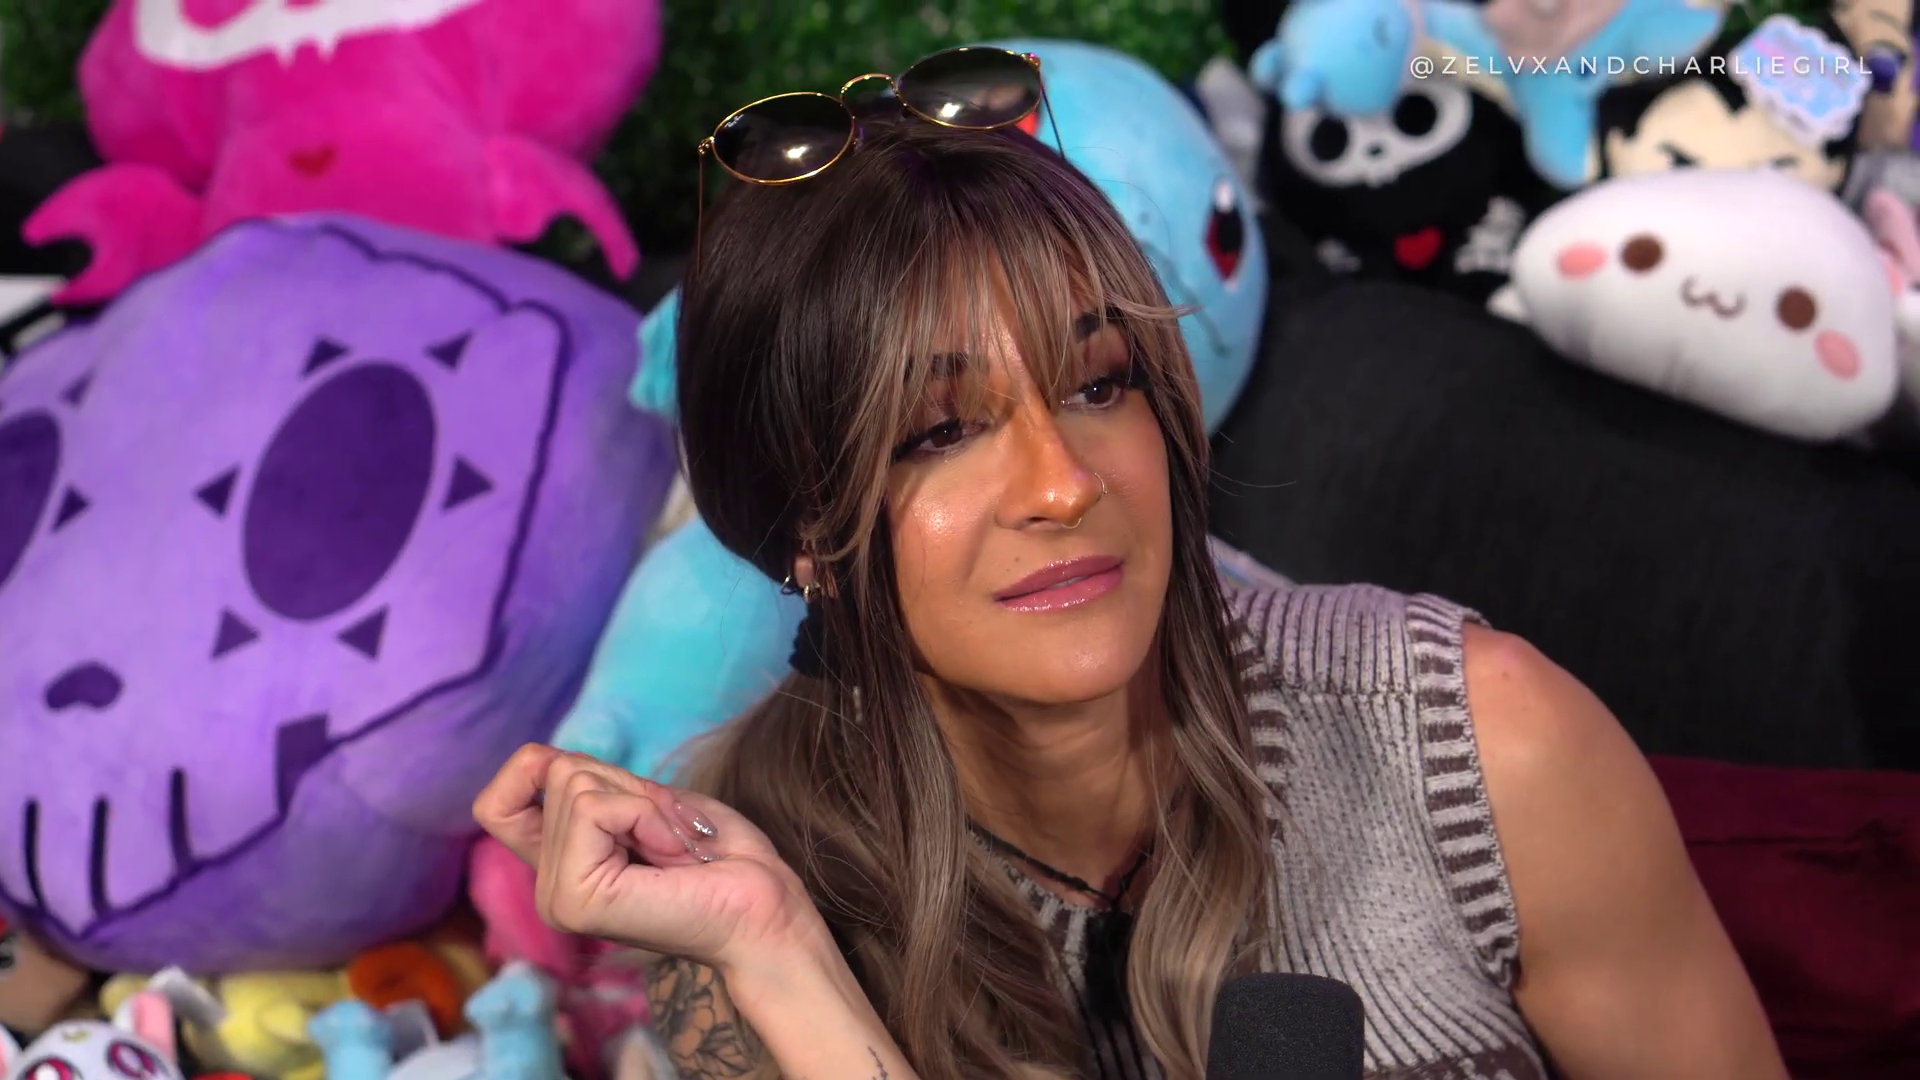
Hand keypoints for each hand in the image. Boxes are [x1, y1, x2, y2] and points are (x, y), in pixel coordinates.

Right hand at [472, 745, 824, 974]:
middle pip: (556, 774)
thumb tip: (547, 762)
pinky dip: (646, 814)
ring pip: (575, 785)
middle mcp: (549, 888)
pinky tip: (673, 854)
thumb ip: (592, 786)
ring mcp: (558, 899)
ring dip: (643, 801)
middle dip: (628, 785)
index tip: (614, 794)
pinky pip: (595, 807)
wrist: (766, 913)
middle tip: (670, 834)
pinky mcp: (576, 901)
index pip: (495, 802)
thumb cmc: (724, 861)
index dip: (539, 771)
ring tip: (674, 847)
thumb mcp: (651, 803)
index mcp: (562, 868)